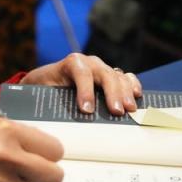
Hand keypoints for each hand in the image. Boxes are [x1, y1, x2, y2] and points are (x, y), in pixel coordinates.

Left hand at [21, 53, 142, 115]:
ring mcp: (103, 68)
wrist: (49, 79)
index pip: (81, 72)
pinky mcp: (112, 76)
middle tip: (117, 112)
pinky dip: (133, 85)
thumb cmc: (46, 86)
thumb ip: (51, 100)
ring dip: (125, 92)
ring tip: (129, 109)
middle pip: (105, 75)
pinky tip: (137, 96)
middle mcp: (90, 63)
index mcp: (71, 63)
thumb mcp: (44, 91)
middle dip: (112, 94)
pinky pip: (126, 77)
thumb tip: (55, 119)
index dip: (85, 90)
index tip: (87, 110)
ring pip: (118, 76)